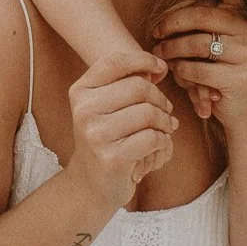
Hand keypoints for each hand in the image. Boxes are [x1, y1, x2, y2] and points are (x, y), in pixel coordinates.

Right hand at [66, 49, 177, 209]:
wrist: (91, 184)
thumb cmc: (107, 140)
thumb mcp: (107, 107)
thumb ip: (128, 83)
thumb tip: (160, 68)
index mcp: (80, 92)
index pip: (115, 62)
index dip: (144, 61)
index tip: (160, 70)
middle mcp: (84, 111)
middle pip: (139, 87)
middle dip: (160, 100)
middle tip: (166, 113)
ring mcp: (96, 135)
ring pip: (149, 113)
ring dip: (166, 122)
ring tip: (165, 130)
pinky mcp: (112, 158)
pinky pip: (153, 138)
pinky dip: (164, 142)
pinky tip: (159, 147)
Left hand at [153, 0, 246, 124]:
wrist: (242, 110)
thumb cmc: (220, 72)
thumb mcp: (213, 44)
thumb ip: (200, 25)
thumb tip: (166, 17)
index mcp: (244, 17)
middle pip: (202, 15)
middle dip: (172, 23)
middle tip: (156, 34)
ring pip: (197, 44)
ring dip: (172, 49)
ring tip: (161, 54)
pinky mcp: (240, 78)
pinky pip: (198, 69)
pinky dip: (181, 70)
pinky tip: (177, 72)